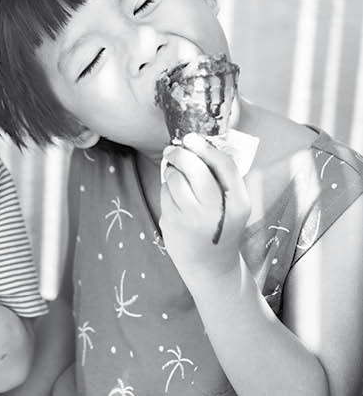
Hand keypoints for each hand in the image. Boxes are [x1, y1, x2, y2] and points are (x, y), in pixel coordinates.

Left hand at [160, 133, 250, 280]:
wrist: (211, 266)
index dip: (206, 148)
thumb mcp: (233, 206)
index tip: (192, 138)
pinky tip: (176, 198)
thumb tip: (199, 143)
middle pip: (194, 168)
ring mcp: (191, 218)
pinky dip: (167, 189)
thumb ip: (223, 179)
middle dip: (181, 153)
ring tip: (178, 177)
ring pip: (175, 178)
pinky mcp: (172, 223)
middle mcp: (216, 211)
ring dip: (172, 172)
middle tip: (174, 149)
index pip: (225, 166)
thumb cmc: (222, 226)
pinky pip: (164, 193)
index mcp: (239, 204)